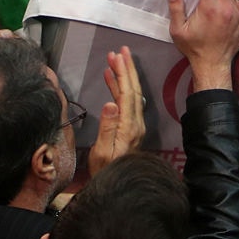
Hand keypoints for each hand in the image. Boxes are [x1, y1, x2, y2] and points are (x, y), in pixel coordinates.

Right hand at [90, 48, 146, 175]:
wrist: (119, 188)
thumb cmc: (106, 172)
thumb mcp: (103, 152)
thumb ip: (107, 128)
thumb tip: (110, 103)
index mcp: (129, 126)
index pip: (127, 94)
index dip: (123, 74)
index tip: (118, 56)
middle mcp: (135, 123)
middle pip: (132, 90)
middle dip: (127, 69)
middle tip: (120, 50)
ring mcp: (133, 125)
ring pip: (129, 94)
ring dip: (122, 76)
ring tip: (113, 59)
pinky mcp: (128, 128)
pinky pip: (124, 102)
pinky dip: (117, 88)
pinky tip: (109, 78)